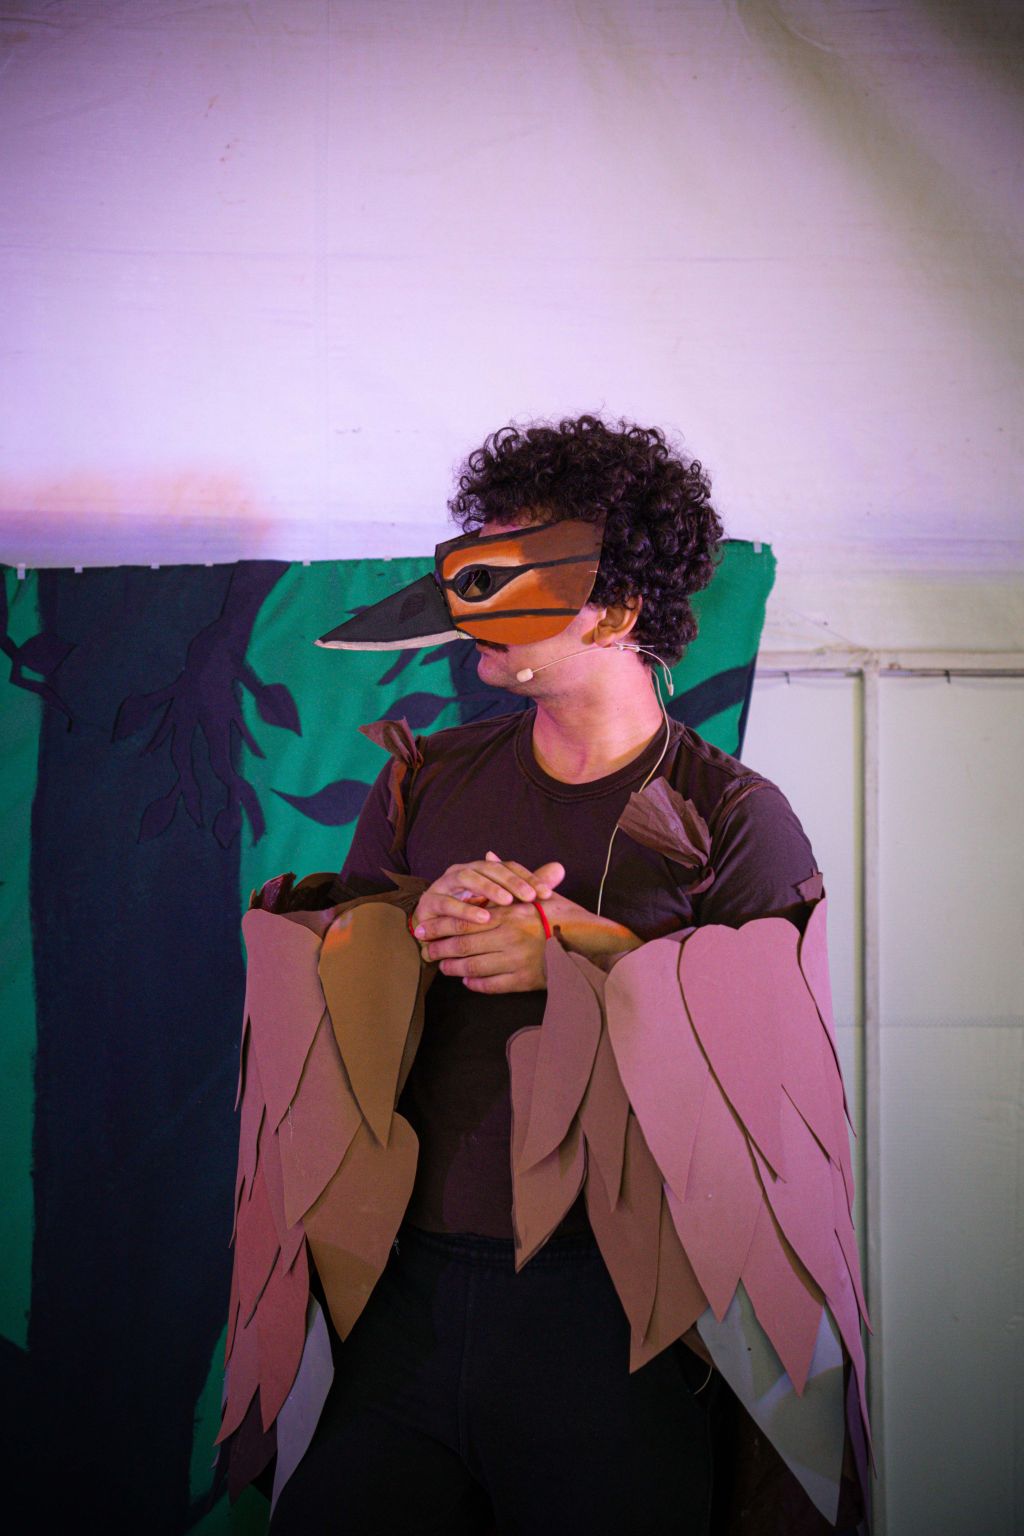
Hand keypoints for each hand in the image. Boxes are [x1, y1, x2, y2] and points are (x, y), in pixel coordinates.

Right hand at [410, 853, 564, 943]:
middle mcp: (463, 871)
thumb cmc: (470, 916)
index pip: (508, 866)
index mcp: (481, 870)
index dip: (528, 877)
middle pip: (489, 868)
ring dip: (488, 889)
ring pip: (467, 877)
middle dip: (511, 881)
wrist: (433, 935)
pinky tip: (483, 918)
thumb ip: (527, 888)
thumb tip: (560, 869)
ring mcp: (444, 884)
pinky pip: (448, 902)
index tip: (547, 894)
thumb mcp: (500, 906)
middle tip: (530, 896)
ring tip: (507, 902)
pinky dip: (465, 910)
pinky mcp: (430, 901)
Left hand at [422, 859, 642, 991]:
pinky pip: (490, 985)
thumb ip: (509, 877)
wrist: (591, 944)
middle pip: (462, 944)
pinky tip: (466, 980)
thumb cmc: (565, 915)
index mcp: (509, 914)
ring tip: (442, 965)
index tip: (423, 927)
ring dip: (452, 967)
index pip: (464, 920)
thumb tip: (489, 855)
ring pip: (472, 966)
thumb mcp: (538, 891)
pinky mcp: (523, 982)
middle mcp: (508, 937)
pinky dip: (474, 983)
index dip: (440, 925)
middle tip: (425, 949)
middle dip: (439, 947)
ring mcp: (514, 961)